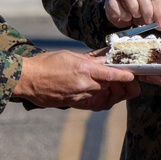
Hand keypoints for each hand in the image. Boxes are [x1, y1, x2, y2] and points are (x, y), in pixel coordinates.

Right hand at [13, 50, 139, 109]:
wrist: (28, 80)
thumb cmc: (46, 63)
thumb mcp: (70, 55)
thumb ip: (89, 59)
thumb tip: (105, 57)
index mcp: (84, 69)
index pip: (111, 74)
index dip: (124, 76)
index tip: (132, 76)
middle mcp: (84, 84)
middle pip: (109, 85)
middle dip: (116, 82)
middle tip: (122, 78)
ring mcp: (78, 96)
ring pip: (101, 94)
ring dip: (104, 88)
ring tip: (104, 82)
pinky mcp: (73, 104)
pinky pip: (91, 101)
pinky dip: (95, 96)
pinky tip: (93, 90)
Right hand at [103, 0, 160, 30]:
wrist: (124, 15)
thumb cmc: (141, 11)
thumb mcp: (152, 15)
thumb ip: (159, 20)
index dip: (159, 9)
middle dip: (146, 7)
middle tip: (149, 20)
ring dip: (133, 5)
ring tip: (137, 16)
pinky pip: (114, 3)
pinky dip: (121, 12)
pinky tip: (127, 18)